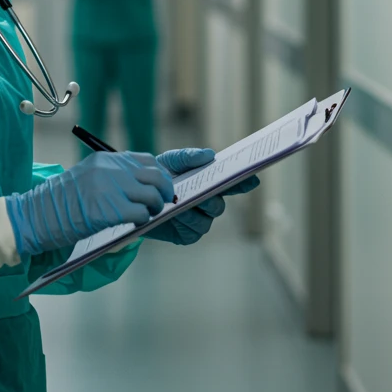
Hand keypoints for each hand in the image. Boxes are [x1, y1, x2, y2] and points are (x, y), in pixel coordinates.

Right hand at [5, 151, 173, 257]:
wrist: (37, 215)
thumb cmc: (61, 202)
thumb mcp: (88, 178)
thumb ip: (113, 177)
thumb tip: (143, 187)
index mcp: (106, 159)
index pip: (147, 160)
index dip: (160, 175)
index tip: (162, 187)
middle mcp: (110, 169)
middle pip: (154, 175)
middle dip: (164, 190)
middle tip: (163, 203)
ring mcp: (110, 188)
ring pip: (152, 194)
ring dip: (155, 207)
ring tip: (148, 214)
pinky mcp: (109, 210)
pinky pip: (141, 213)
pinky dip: (143, 220)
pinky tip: (136, 223)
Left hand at [143, 148, 260, 245]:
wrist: (138, 194)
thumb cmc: (159, 175)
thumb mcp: (171, 161)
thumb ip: (188, 156)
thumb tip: (209, 155)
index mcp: (209, 184)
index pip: (231, 185)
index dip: (244, 183)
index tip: (253, 180)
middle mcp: (208, 204)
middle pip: (219, 206)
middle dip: (211, 200)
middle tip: (203, 194)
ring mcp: (199, 221)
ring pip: (207, 221)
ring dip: (195, 213)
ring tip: (180, 204)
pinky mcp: (187, 235)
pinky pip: (193, 232)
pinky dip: (185, 223)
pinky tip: (175, 215)